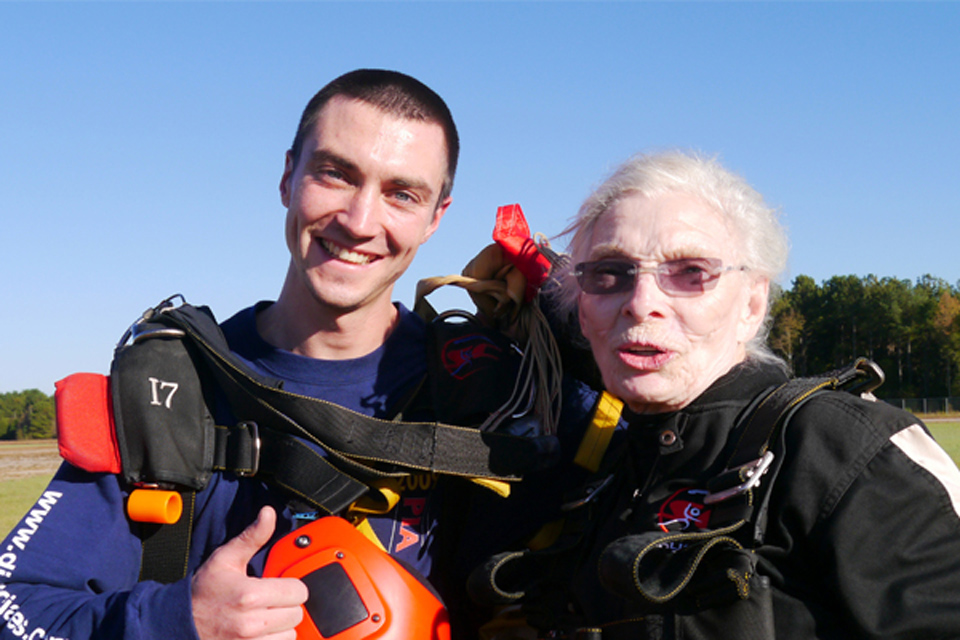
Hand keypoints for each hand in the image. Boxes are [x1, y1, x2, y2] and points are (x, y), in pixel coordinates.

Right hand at [192, 506, 307, 639]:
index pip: (298, 591)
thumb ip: (252, 536)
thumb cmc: (203, 592)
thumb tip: (269, 513)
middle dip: (287, 606)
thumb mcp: (226, 559)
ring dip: (282, 627)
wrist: (178, 624)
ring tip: (266, 619)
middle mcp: (252, 623)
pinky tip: (262, 633)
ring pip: (290, 635)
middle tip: (270, 602)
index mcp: (250, 595)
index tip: (279, 586)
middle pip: (297, 614)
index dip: (291, 586)